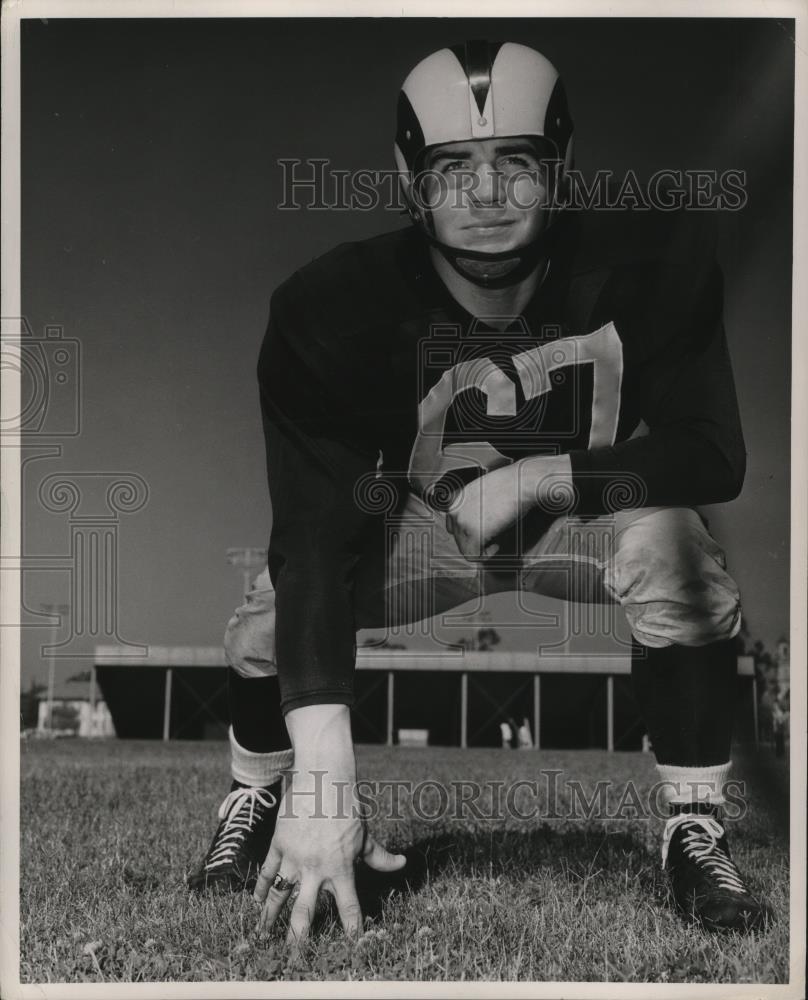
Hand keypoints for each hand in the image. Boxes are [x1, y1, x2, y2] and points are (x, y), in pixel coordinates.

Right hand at [254, 705, 405, 957]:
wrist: (323, 778)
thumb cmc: (348, 807)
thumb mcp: (365, 835)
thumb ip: (380, 856)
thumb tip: (402, 864)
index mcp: (341, 869)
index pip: (348, 909)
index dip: (352, 930)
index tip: (351, 948)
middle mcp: (316, 869)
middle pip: (305, 913)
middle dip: (299, 939)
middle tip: (294, 960)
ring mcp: (295, 858)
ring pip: (278, 896)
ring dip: (270, 918)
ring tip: (262, 936)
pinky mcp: (279, 845)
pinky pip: (267, 871)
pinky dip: (259, 887)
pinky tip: (255, 902)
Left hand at [445, 455, 573, 561]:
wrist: (521, 482)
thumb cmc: (510, 485)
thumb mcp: (483, 491)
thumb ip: (474, 507)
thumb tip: (478, 523)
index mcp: (456, 500)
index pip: (453, 526)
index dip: (469, 532)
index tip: (485, 532)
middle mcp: (455, 510)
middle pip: (458, 539)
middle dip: (475, 541)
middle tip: (492, 538)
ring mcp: (462, 522)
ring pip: (464, 548)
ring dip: (480, 548)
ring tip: (495, 541)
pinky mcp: (474, 533)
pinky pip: (474, 556)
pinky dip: (486, 555)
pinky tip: (497, 545)